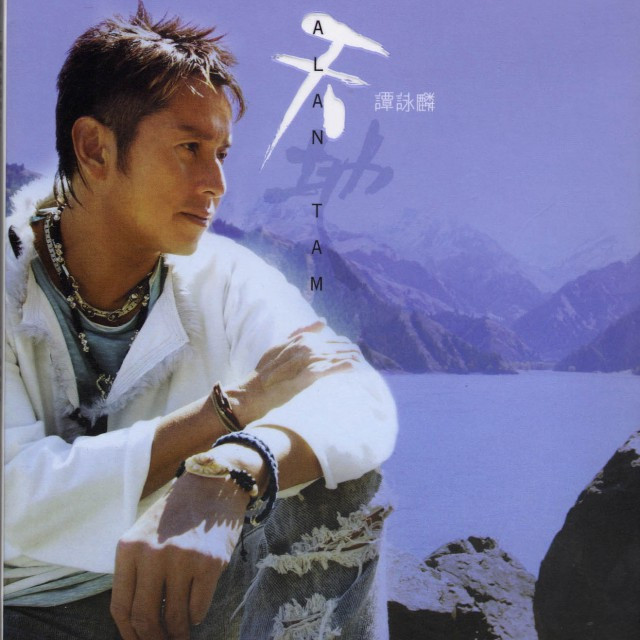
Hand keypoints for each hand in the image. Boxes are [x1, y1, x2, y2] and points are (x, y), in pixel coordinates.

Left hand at [110, 474, 248, 639]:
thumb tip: (137, 622)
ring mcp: (182, 559)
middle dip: (153, 639)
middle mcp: (152, 554)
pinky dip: (196, 617)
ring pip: (174, 617)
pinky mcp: (209, 563)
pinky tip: (196, 612)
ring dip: (177, 633)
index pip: (120, 606)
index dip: (129, 633)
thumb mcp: (144, 535)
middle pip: (144, 617)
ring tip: (181, 634)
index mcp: (129, 548)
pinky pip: (198, 608)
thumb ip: (135, 571)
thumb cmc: (176, 515)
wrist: (212, 485)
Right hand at [228, 321, 361, 425]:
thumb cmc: (266, 371)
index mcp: (301, 339)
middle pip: (337, 346)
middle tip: (361, 357)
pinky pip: (331, 368)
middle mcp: (306, 346)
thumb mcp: (280, 345)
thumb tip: (323, 320)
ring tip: (362, 362)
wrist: (255, 391)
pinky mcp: (308, 375)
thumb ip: (301, 332)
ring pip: (337, 356)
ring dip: (352, 358)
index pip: (331, 340)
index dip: (343, 345)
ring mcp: (307, 360)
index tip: (352, 350)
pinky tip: (354, 368)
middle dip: (351, 351)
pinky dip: (344, 367)